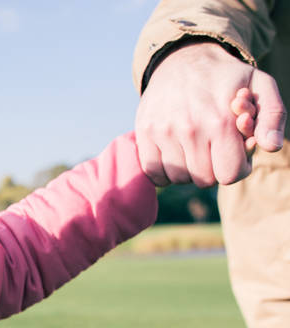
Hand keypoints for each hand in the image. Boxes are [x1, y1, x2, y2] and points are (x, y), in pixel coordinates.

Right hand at [136, 41, 284, 186]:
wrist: (184, 57)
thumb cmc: (227, 77)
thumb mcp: (261, 85)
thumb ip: (273, 117)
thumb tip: (271, 147)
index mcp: (221, 122)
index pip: (229, 175)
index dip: (237, 168)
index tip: (235, 152)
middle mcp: (190, 129)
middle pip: (204, 180)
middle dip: (214, 168)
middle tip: (214, 147)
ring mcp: (164, 131)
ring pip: (179, 178)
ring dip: (189, 169)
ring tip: (195, 147)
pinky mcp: (145, 132)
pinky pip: (153, 172)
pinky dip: (165, 170)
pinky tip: (175, 154)